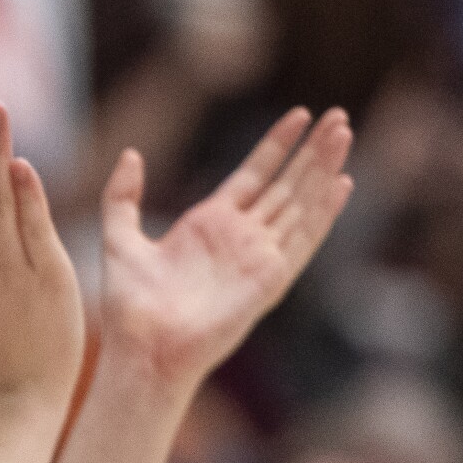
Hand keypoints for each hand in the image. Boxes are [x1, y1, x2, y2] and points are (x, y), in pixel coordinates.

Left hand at [98, 107, 353, 390]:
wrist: (143, 348)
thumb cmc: (130, 306)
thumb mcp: (119, 238)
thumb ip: (122, 196)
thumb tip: (130, 153)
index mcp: (210, 224)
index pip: (254, 174)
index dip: (278, 144)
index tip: (300, 114)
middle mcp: (241, 238)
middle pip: (286, 183)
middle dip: (312, 150)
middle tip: (338, 115)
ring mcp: (259, 258)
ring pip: (301, 203)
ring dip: (323, 169)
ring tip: (344, 133)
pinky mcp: (270, 280)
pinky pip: (304, 240)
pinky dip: (323, 212)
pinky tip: (342, 183)